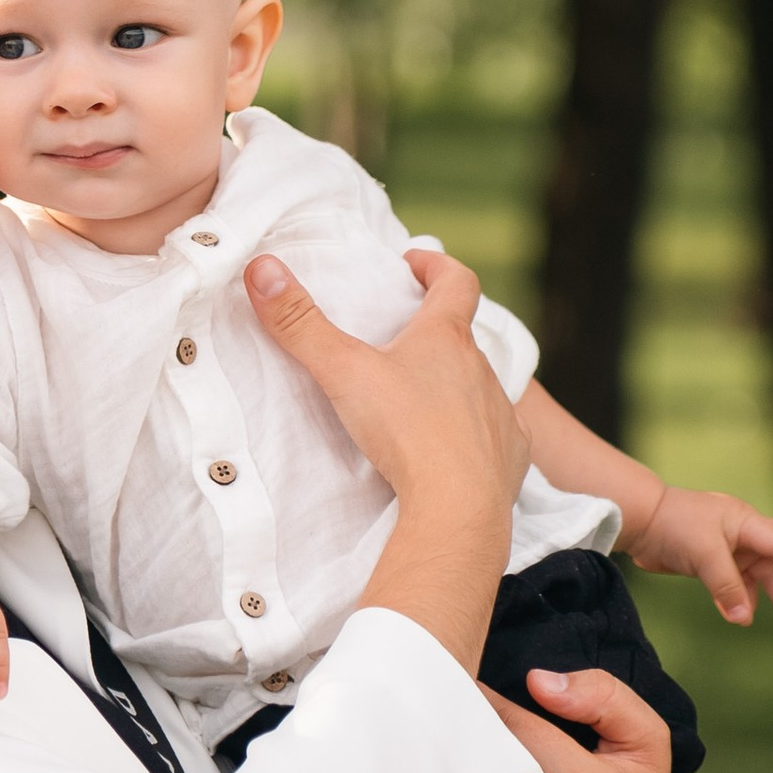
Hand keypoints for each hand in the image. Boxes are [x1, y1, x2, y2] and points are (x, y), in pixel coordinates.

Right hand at [246, 236, 526, 600]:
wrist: (459, 509)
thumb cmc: (406, 433)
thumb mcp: (343, 372)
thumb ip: (300, 324)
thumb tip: (261, 268)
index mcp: (446, 340)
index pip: (456, 282)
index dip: (436, 265)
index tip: (414, 263)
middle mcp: (482, 370)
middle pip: (464, 339)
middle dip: (436, 335)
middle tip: (403, 339)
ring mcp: (501, 414)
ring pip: (479, 388)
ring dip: (455, 387)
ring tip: (420, 403)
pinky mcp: (511, 456)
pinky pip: (497, 437)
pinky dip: (476, 437)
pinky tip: (454, 454)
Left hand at [624, 484, 772, 627]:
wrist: (639, 521)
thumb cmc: (674, 526)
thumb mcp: (704, 554)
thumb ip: (726, 586)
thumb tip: (744, 619)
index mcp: (746, 521)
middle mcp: (744, 532)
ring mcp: (731, 547)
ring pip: (763, 573)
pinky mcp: (714, 562)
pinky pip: (737, 584)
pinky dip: (743, 600)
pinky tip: (745, 616)